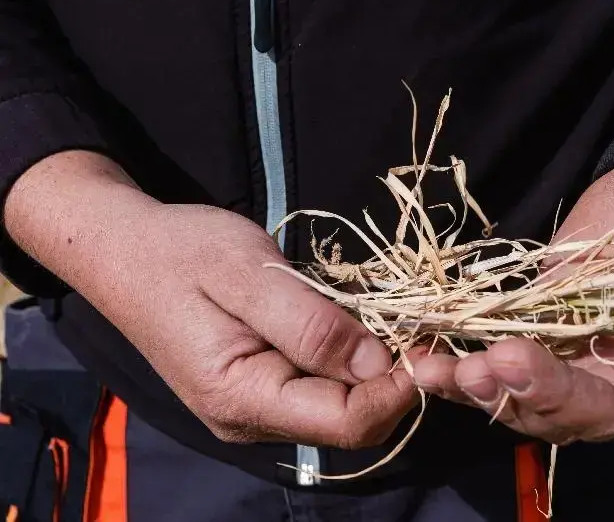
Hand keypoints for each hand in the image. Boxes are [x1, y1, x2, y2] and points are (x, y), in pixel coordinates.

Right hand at [4, 150, 417, 447]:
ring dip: (376, 369)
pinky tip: (360, 324)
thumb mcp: (248, 275)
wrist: (123, 250)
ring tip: (396, 318)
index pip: (349, 422)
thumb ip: (313, 325)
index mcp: (244, 399)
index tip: (431, 339)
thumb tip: (382, 364)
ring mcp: (253, 410)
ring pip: (340, 407)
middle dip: (395, 379)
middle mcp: (250, 421)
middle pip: (351, 422)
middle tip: (423, 323)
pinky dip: (350, 361)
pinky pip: (320, 389)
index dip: (401, 388)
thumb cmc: (181, 252)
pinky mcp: (258, 390)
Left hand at [411, 129, 613, 444]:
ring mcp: (586, 343)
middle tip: (502, 373)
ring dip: (490, 387)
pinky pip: (501, 346)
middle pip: (596, 404)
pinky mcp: (543, 317)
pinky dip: (463, 356)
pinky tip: (423, 354)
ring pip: (537, 389)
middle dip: (549, 394)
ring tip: (444, 372)